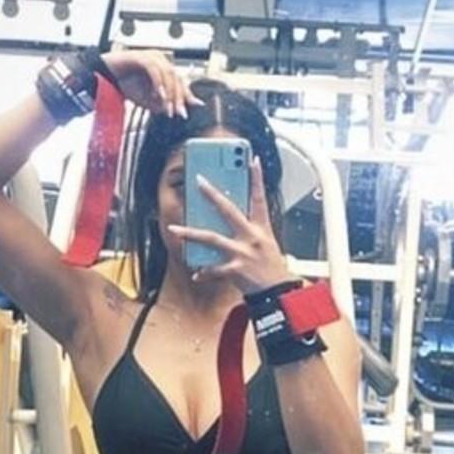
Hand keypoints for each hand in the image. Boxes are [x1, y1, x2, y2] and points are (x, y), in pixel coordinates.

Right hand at [99, 48, 201, 119]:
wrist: (103, 77)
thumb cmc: (124, 85)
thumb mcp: (146, 100)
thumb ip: (161, 104)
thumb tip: (174, 110)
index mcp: (163, 67)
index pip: (179, 81)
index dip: (185, 96)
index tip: (187, 111)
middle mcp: (160, 59)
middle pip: (176, 77)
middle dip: (179, 97)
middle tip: (179, 113)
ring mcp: (151, 56)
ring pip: (167, 74)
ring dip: (169, 93)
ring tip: (168, 108)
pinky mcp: (141, 57)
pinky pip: (154, 70)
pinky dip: (158, 84)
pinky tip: (158, 96)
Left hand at [167, 158, 290, 292]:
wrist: (279, 293)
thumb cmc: (271, 268)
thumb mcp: (266, 244)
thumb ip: (249, 230)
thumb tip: (229, 220)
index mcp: (261, 228)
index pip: (259, 198)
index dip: (257, 178)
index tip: (253, 160)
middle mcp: (251, 236)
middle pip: (228, 210)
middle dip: (212, 194)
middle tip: (198, 180)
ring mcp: (242, 252)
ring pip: (211, 238)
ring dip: (190, 233)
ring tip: (174, 229)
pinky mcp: (236, 269)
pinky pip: (214, 269)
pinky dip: (204, 272)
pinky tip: (196, 273)